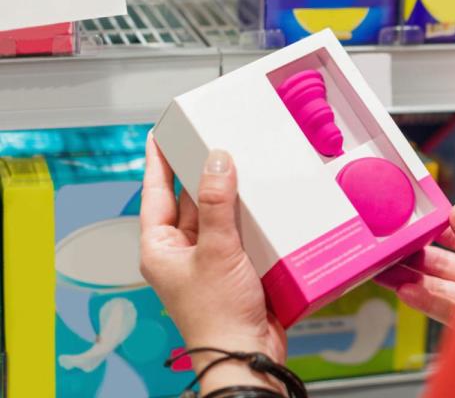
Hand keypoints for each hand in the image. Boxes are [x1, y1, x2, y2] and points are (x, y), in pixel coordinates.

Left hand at [140, 135, 285, 393]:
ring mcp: (210, 261)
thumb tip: (217, 161)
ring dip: (232, 196)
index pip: (155, 195)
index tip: (160, 135)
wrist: (246, 353)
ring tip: (243, 164)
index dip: (159, 163)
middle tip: (212, 140)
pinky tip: (265, 201)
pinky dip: (252, 218)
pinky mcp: (237, 268)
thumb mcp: (216, 251)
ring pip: (219, 216)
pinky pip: (242, 233)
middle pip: (190, 203)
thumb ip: (218, 204)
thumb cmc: (217, 316)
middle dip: (203, 175)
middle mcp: (182, 253)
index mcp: (160, 249)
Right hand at [374, 204, 454, 324]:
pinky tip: (406, 290)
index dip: (439, 229)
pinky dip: (425, 300)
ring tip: (388, 269)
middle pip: (445, 263)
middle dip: (415, 255)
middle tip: (390, 246)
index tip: (416, 221)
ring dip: (411, 277)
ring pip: (439, 287)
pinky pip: (445, 310)